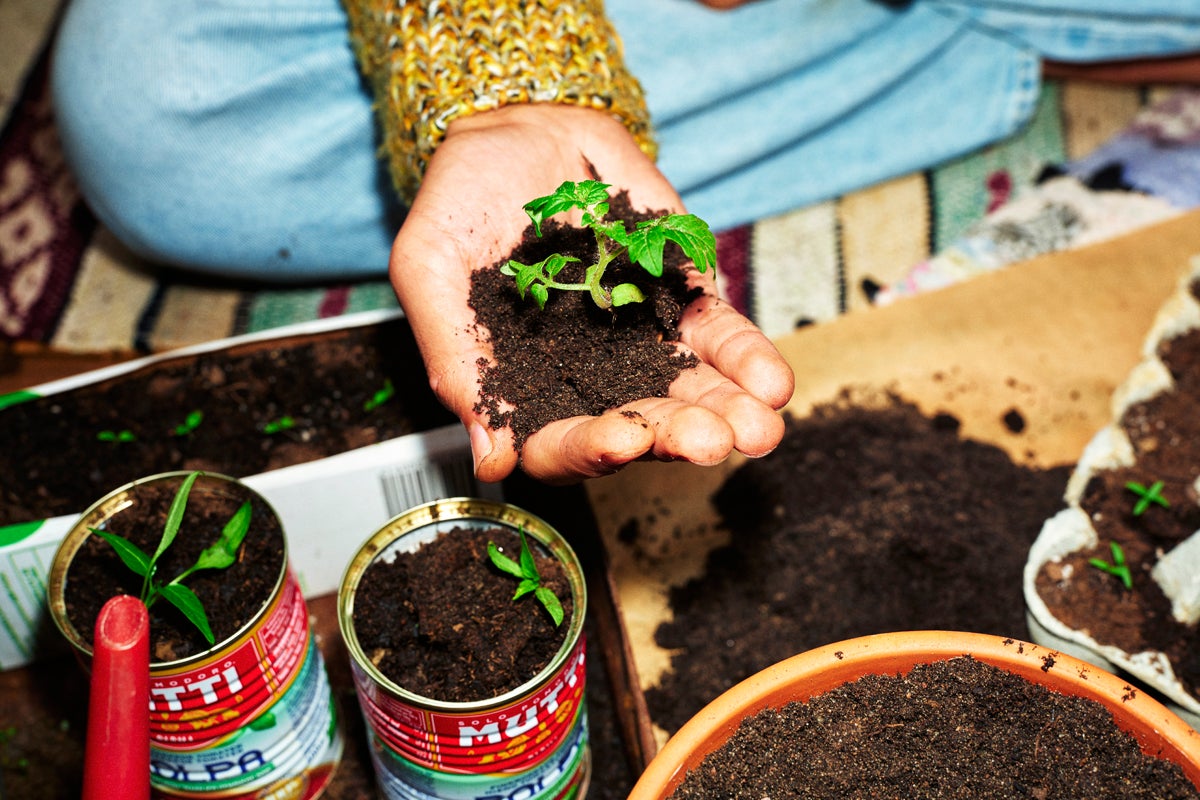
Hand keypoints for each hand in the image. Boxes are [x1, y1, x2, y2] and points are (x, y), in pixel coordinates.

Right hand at [389, 104, 793, 483]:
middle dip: (677, 437)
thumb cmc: (460, 202)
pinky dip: (747, 359)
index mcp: (525, 389)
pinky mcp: (683, 298)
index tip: (620, 440)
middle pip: (639, 429)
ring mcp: (643, 342)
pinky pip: (721, 337)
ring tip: (757, 426)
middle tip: (710, 440)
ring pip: (691, 392)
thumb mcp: (431, 270)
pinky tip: (771, 383)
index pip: (559, 444)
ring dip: (727, 413)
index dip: (589, 450)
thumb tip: (491, 460)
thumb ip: (455, 358)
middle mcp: (589, 378)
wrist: (515, 130)